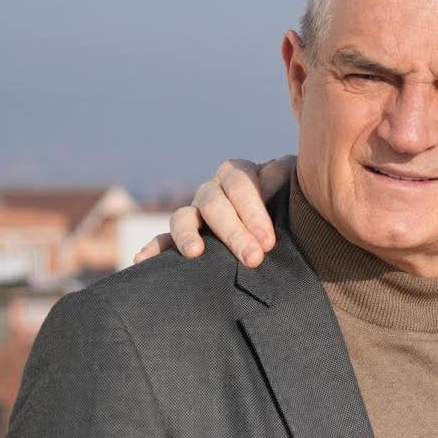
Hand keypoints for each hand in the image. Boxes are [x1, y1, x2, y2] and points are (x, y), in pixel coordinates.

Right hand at [131, 156, 294, 265]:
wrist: (289, 224)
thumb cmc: (294, 206)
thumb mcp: (296, 189)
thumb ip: (287, 177)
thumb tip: (272, 178)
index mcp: (239, 175)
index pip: (240, 185)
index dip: (253, 210)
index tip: (268, 240)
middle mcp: (214, 190)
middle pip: (214, 203)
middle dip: (234, 231)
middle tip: (254, 258)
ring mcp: (196, 213)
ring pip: (184, 217)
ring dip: (188, 235)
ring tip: (196, 253)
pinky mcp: (185, 237)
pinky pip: (163, 241)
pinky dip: (153, 249)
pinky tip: (142, 261)